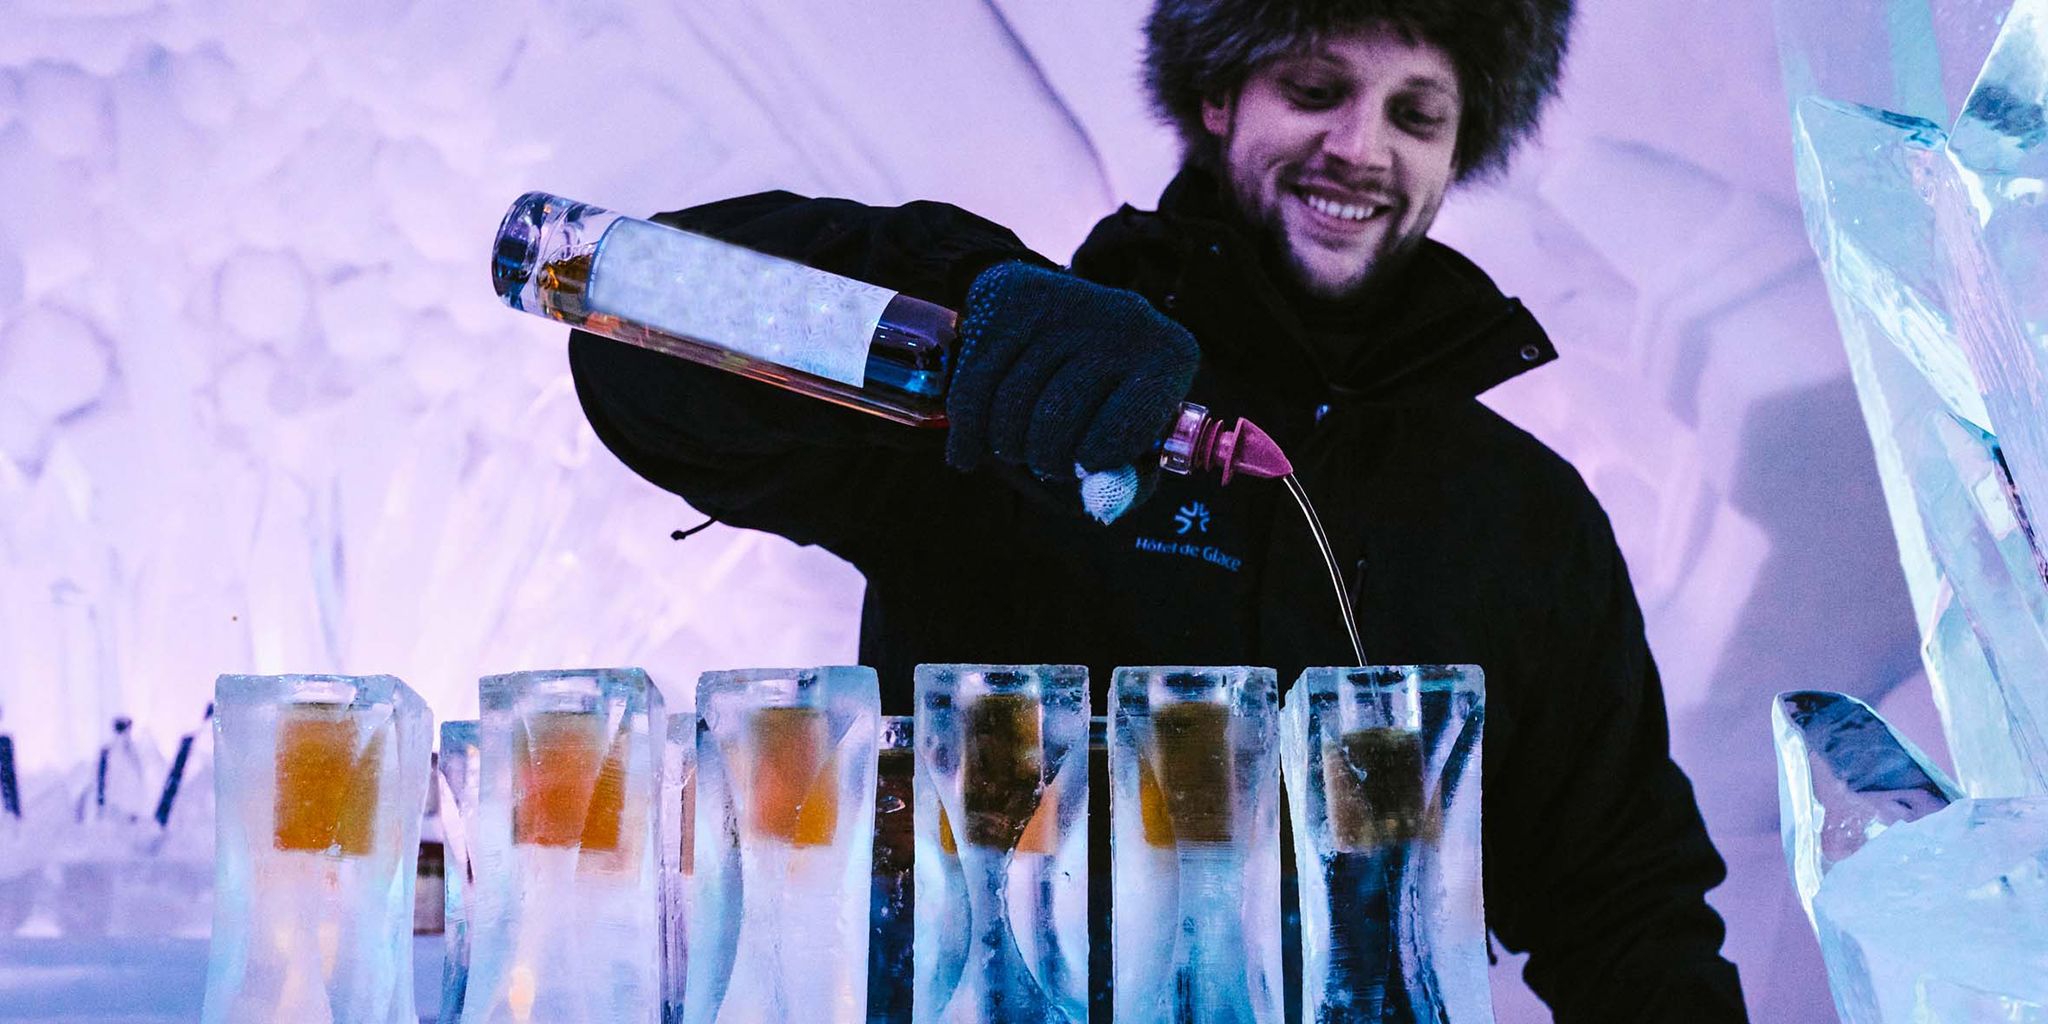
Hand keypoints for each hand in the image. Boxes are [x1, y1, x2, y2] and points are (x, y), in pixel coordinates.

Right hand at [947, 261, 1199, 477]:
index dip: (1096, 460)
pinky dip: (967, 431)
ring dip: (1006, 446)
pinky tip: (968, 454)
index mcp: (1169, 357)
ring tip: (1016, 448)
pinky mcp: (1010, 299)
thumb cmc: (1107, 399)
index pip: (1126, 429)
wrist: (1061, 318)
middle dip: (1045, 457)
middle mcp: (1123, 319)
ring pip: (1012, 402)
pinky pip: (974, 383)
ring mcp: (1064, 303)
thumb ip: (1126, 483)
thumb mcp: (1134, 441)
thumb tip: (1100, 504)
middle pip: (1059, 415)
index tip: (1084, 465)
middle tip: (1046, 463)